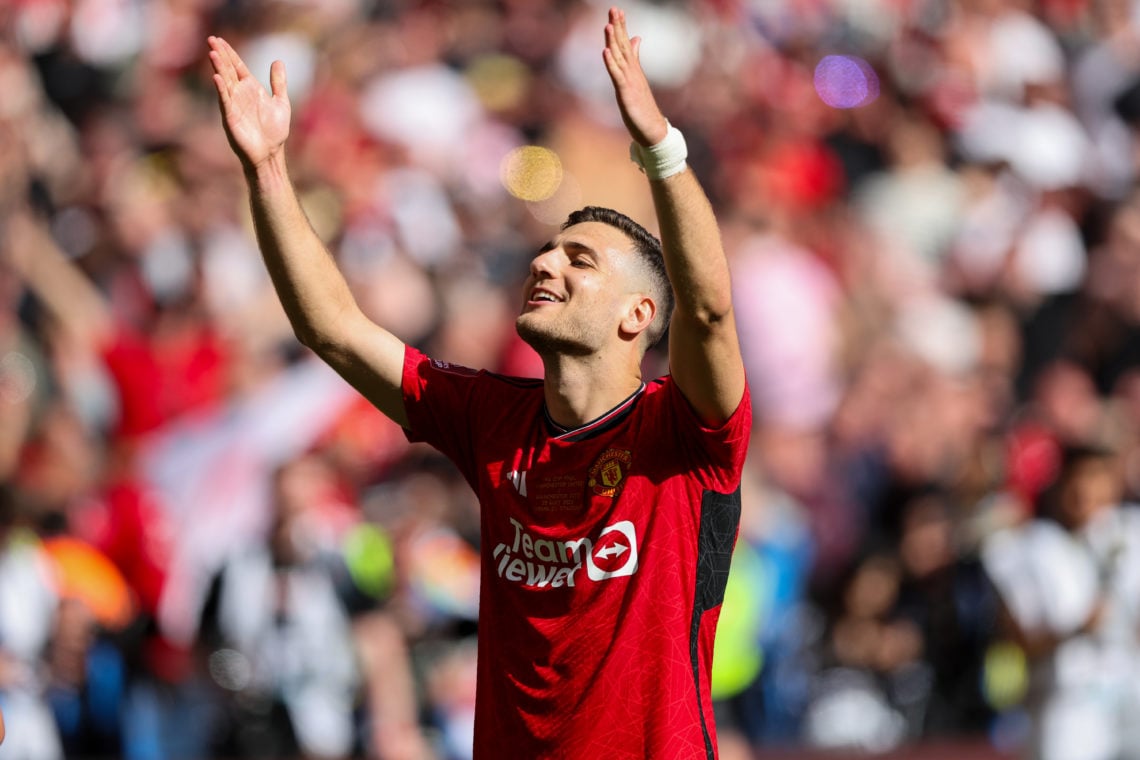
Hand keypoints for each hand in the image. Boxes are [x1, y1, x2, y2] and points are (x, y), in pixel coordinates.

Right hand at [207, 36, 290, 171]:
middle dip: (220, 55)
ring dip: (218, 69)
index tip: (220, 39)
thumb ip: (278, 82)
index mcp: (251, 89)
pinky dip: (221, 90)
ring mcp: (234, 105)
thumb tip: (278, 61)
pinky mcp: (231, 118)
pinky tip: (217, 78)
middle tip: (211, 39)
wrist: (271, 154)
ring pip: (224, 83)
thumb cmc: (275, 131)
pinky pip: (225, 101)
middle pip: (228, 70)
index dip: (230, 53)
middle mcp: (239, 95)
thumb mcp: (281, 102)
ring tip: (213, 53)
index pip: (237, 66)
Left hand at [602, 7, 667, 146]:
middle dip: (618, 27)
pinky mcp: (626, 93)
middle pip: (623, 46)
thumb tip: (636, 39)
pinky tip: (605, 52)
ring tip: (608, 24)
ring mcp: (630, 82)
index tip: (617, 10)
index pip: (626, 44)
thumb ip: (634, 58)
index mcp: (633, 69)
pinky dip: (611, 63)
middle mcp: (632, 72)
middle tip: (614, 9)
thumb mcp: (636, 80)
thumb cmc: (643, 107)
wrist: (653, 130)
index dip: (621, 27)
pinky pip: (617, 76)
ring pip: (620, 58)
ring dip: (613, 41)